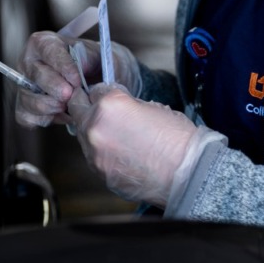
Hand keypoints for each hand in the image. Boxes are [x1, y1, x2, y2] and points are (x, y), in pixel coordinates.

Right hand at [14, 31, 141, 127]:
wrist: (96, 80)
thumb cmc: (96, 63)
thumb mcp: (101, 55)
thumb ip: (92, 58)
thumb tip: (80, 67)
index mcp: (44, 42)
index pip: (49, 52)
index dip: (63, 67)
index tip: (77, 80)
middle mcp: (29, 62)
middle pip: (37, 76)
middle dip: (56, 89)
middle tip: (72, 96)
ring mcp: (24, 85)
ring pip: (30, 99)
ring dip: (52, 107)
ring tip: (70, 105)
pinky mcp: (24, 107)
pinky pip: (28, 117)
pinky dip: (46, 119)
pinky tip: (63, 114)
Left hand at [67, 84, 224, 206]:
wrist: (186, 172)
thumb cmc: (176, 138)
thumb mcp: (152, 106)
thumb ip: (126, 105)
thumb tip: (116, 109)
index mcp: (110, 105)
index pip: (95, 89)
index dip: (105, 91)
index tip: (110, 95)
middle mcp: (94, 128)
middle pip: (77, 109)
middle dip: (88, 107)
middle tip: (103, 110)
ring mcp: (94, 153)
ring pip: (82, 134)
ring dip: (94, 131)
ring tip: (118, 135)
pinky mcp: (98, 173)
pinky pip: (93, 156)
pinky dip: (103, 152)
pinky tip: (123, 153)